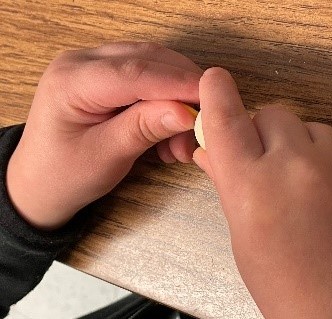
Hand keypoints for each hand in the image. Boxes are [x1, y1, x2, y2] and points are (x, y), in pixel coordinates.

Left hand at [7, 42, 201, 229]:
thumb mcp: (106, 156)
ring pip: (152, 64)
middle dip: (183, 87)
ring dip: (177, 93)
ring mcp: (94, 64)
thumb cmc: (65, 174)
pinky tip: (171, 127)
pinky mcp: (106, 75)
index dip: (178, 84)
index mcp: (71, 81)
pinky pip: (147, 75)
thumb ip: (144, 128)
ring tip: (184, 134)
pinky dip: (166, 97)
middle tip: (203, 121)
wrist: (42, 181)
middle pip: (148, 59)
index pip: (135, 72)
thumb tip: (186, 111)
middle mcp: (81, 62)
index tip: (211, 101)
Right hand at [193, 68, 331, 318]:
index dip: (217, 95)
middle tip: (275, 168)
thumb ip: (229, 186)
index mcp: (254, 188)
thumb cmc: (297, 291)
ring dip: (308, 151)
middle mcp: (300, 166)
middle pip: (274, 115)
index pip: (225, 119)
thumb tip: (211, 150)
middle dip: (268, 135)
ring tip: (316, 193)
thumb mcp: (247, 242)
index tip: (215, 80)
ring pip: (314, 130)